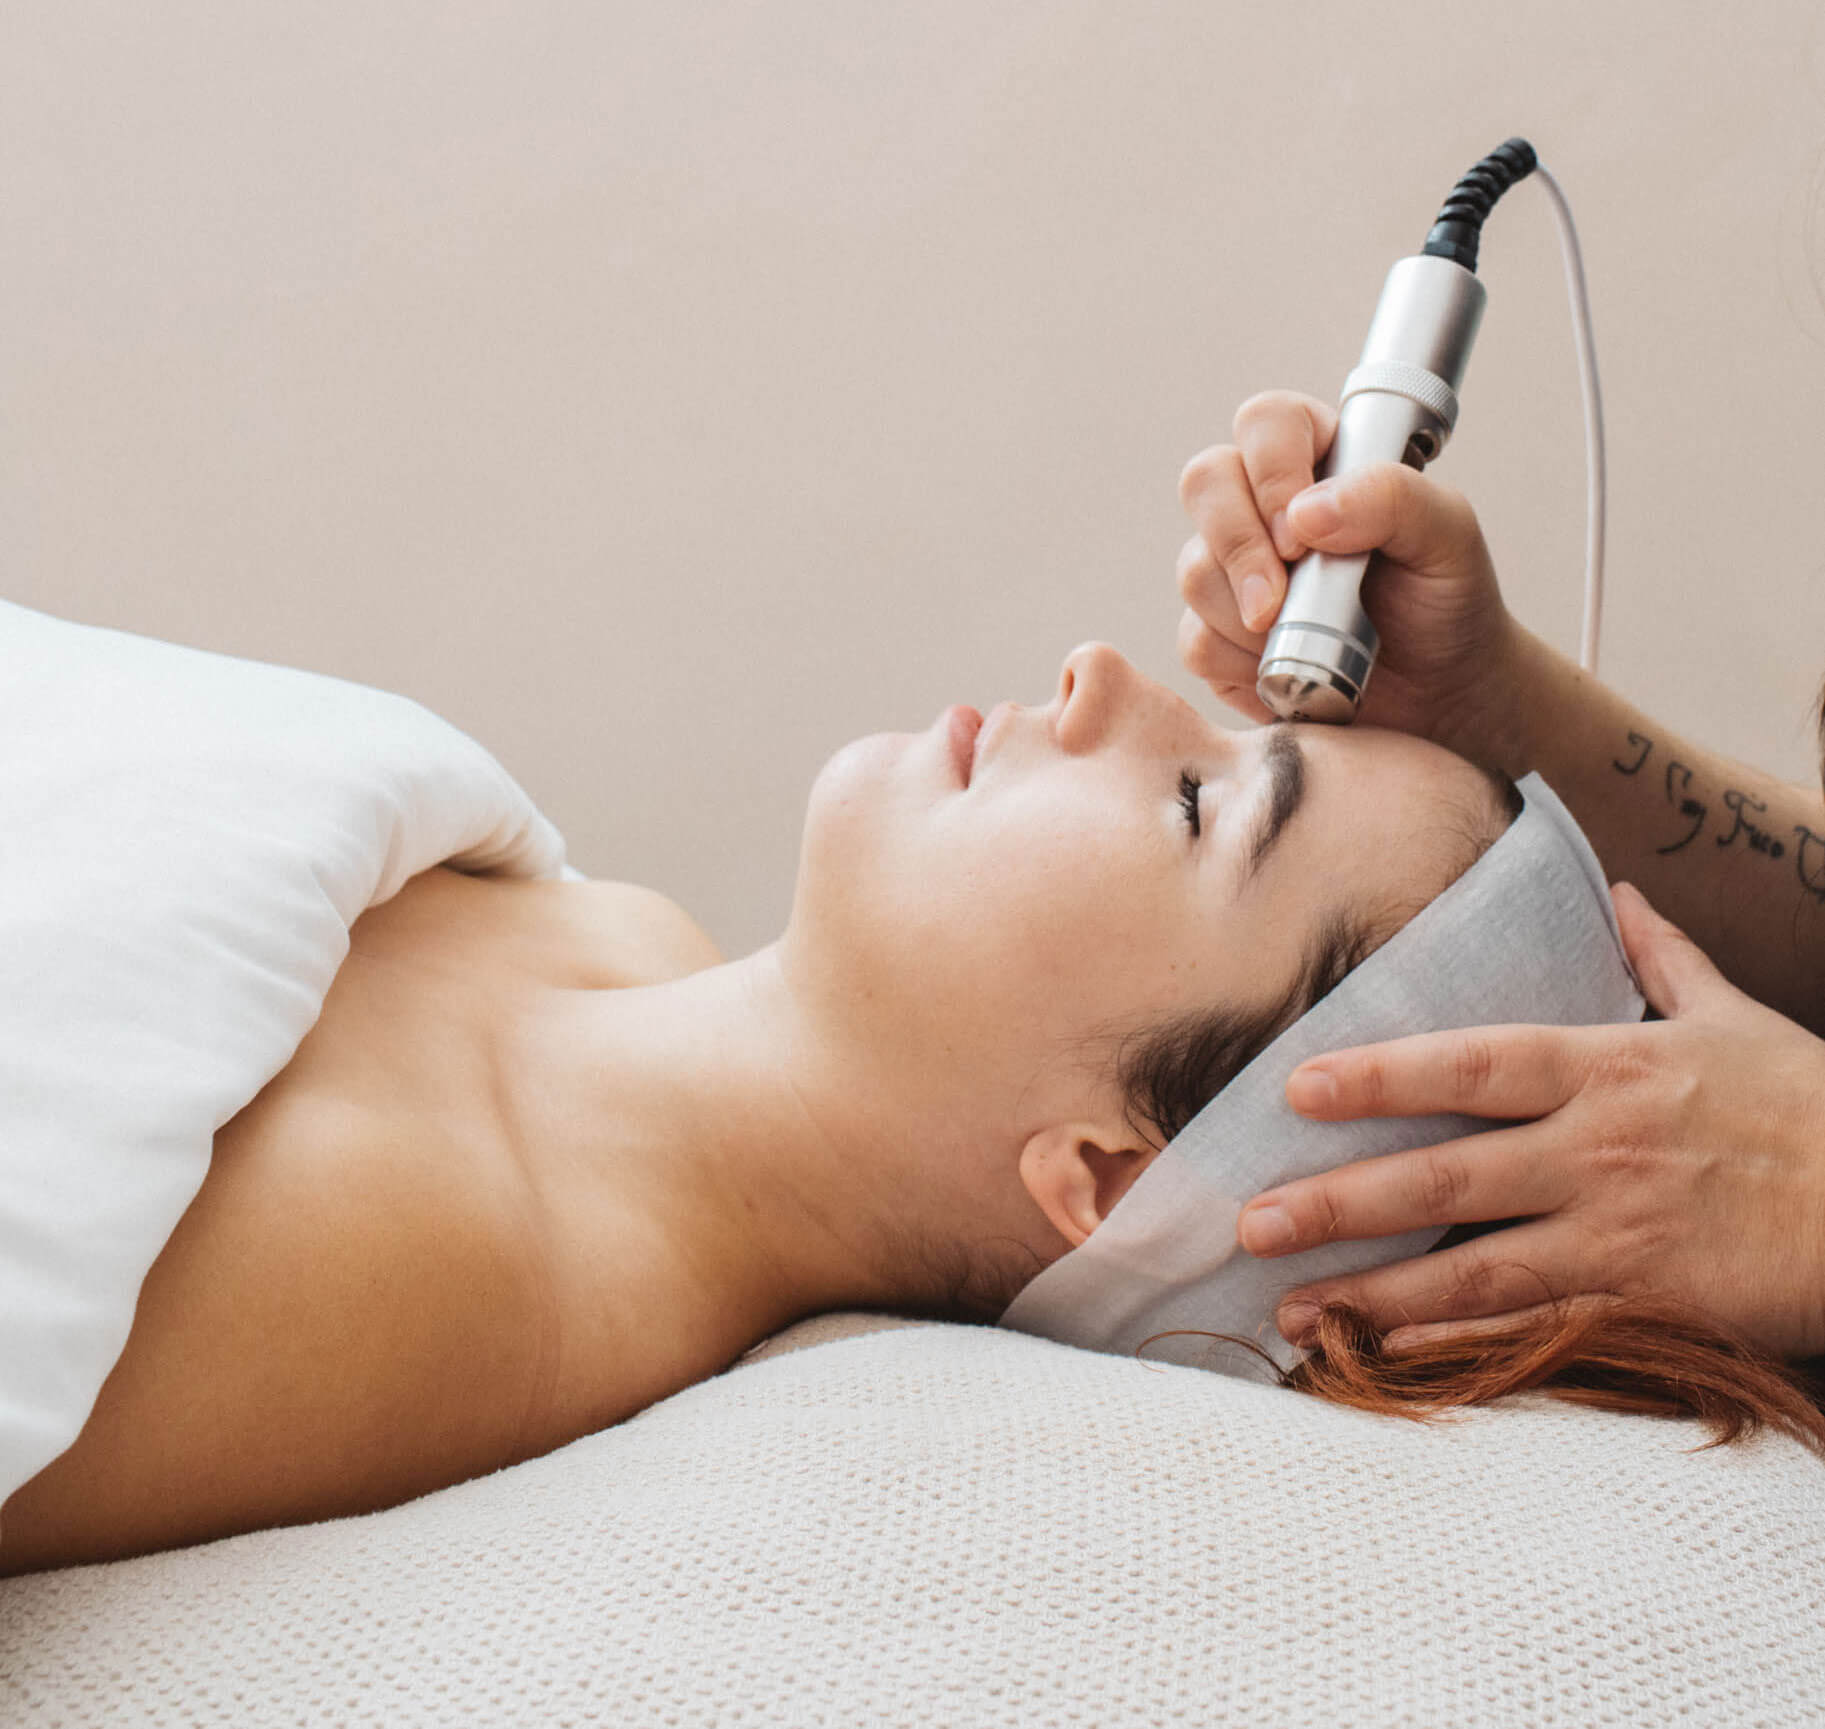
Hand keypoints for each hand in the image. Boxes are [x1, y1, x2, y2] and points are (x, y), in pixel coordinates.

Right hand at [1175, 389, 1518, 750]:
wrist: (1442, 692)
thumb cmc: (1447, 602)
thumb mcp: (1449, 536)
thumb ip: (1392, 499)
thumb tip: (1304, 513)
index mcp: (1322, 458)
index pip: (1267, 422)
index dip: (1271, 473)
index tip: (1302, 537)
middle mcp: (1265, 505)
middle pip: (1204, 483)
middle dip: (1239, 548)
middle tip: (1277, 603)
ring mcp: (1234, 570)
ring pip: (1195, 570)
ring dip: (1248, 618)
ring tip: (1310, 640)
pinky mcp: (1217, 634)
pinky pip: (1195, 641)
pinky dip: (1241, 665)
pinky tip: (1287, 671)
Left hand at [1235, 883, 1824, 1362]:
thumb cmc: (1812, 1110)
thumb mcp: (1739, 1018)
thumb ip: (1664, 959)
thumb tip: (1622, 893)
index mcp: (1610, 1070)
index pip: (1471, 1064)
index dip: (1381, 1075)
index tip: (1297, 1087)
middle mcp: (1599, 1152)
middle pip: (1447, 1176)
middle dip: (1342, 1201)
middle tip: (1253, 1223)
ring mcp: (1620, 1236)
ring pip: (1473, 1268)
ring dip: (1373, 1290)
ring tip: (1288, 1310)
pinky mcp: (1647, 1307)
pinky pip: (1533, 1330)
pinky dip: (1454, 1346)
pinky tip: (1384, 1355)